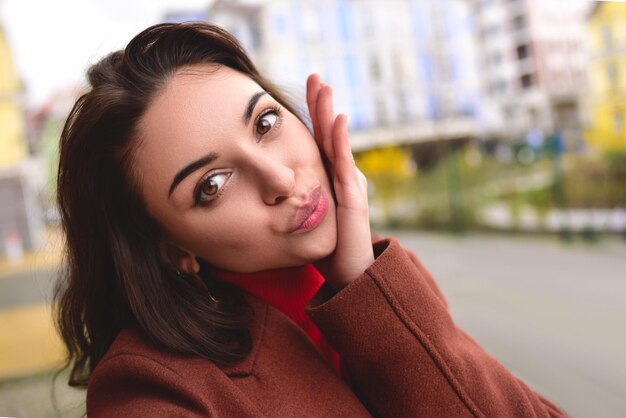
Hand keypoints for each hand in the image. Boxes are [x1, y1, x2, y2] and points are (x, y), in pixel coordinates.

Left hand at [306, 74, 374, 289]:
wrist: (347, 271)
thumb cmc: (326, 247)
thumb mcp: (305, 216)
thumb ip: (295, 199)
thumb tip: (270, 189)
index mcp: (328, 176)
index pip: (319, 139)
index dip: (312, 115)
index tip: (305, 90)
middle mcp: (341, 174)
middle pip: (329, 133)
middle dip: (322, 104)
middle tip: (315, 77)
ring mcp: (349, 183)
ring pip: (337, 142)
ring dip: (330, 114)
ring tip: (325, 88)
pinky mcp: (352, 196)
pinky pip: (344, 164)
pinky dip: (341, 141)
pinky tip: (338, 121)